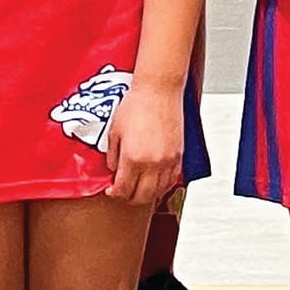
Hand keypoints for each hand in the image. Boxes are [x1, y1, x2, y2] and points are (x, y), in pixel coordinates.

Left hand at [104, 79, 183, 205]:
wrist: (158, 91)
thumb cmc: (137, 105)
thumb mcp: (114, 131)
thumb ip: (112, 155)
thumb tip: (113, 169)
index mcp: (133, 158)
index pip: (123, 189)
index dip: (115, 193)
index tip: (111, 191)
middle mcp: (152, 163)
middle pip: (141, 196)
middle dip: (129, 198)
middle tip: (123, 192)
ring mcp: (167, 161)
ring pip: (158, 191)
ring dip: (146, 194)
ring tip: (138, 188)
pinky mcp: (178, 156)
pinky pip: (171, 180)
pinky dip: (162, 186)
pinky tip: (154, 182)